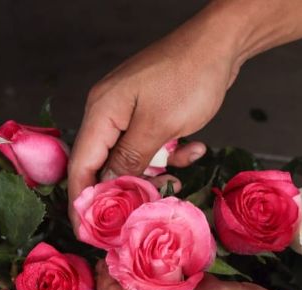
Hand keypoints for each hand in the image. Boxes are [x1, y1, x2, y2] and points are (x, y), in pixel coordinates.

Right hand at [68, 15, 242, 225]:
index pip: (80, 166)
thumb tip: (107, 190)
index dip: (83, 203)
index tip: (91, 234)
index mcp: (102, 113)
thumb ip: (130, 160)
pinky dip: (172, 153)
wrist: (221, 44)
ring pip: (133, 158)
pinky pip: (154, 145)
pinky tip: (194, 147)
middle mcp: (110, 112)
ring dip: (156, 172)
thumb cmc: (189, 77)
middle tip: (147, 211)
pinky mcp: (152, 112)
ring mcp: (131, 112)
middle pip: (105, 165)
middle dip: (127, 190)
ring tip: (178, 179)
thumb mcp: (159, 126)